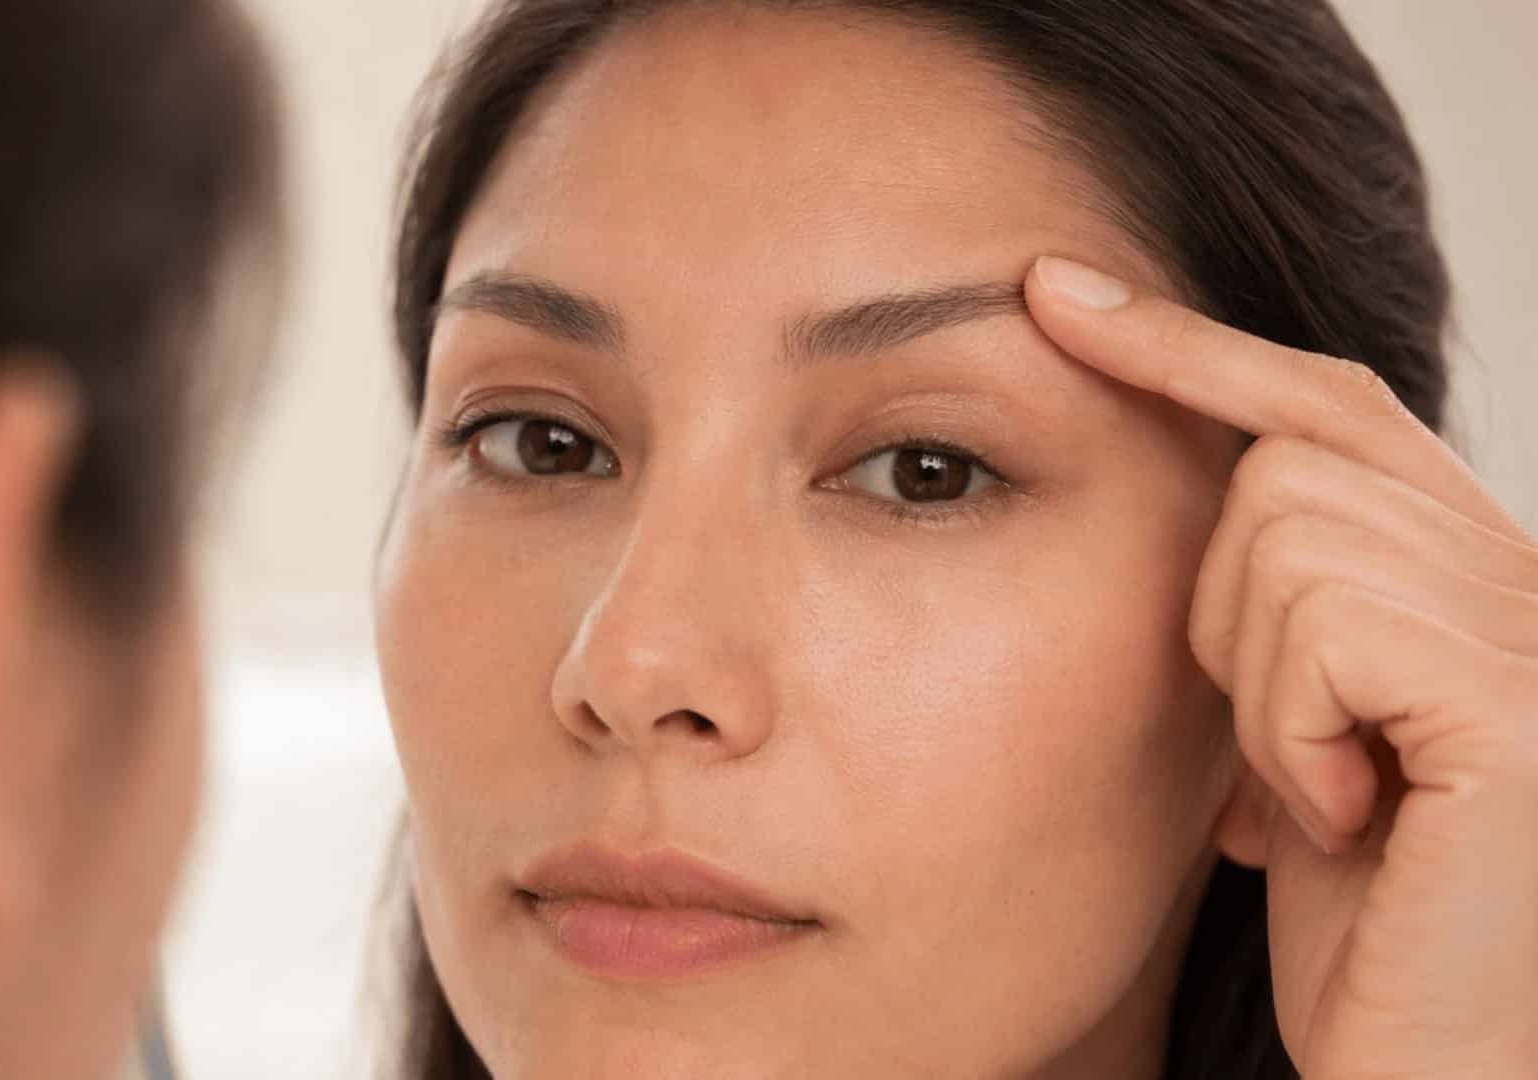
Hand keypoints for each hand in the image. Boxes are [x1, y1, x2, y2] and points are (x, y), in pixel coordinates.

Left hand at [1026, 256, 1537, 1078]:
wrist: (1426, 1055)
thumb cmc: (1349, 912)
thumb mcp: (1281, 723)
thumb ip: (1265, 601)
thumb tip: (1182, 465)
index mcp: (1467, 569)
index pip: (1323, 401)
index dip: (1189, 342)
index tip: (1050, 291)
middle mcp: (1524, 573)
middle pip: (1281, 465)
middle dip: (1223, 614)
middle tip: (1283, 756)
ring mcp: (1533, 631)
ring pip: (1285, 533)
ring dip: (1255, 688)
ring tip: (1316, 796)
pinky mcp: (1518, 702)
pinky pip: (1322, 621)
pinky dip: (1291, 728)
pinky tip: (1340, 818)